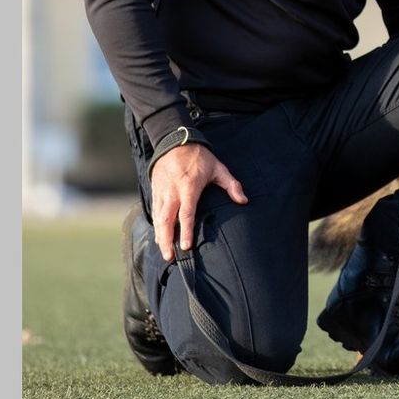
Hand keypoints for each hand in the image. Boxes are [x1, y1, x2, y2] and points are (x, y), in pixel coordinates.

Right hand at [149, 142, 247, 259]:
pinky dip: (156, 225)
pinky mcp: (155, 190)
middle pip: (167, 220)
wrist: (175, 140)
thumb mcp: (218, 167)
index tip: (186, 247)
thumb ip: (231, 185)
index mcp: (189, 187)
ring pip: (158, 218)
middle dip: (167, 240)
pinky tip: (159, 236)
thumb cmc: (199, 156)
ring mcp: (162, 191)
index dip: (185, 231)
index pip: (186, 213)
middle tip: (170, 257)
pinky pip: (154, 211)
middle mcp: (173, 191)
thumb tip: (244, 200)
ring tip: (164, 251)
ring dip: (160, 236)